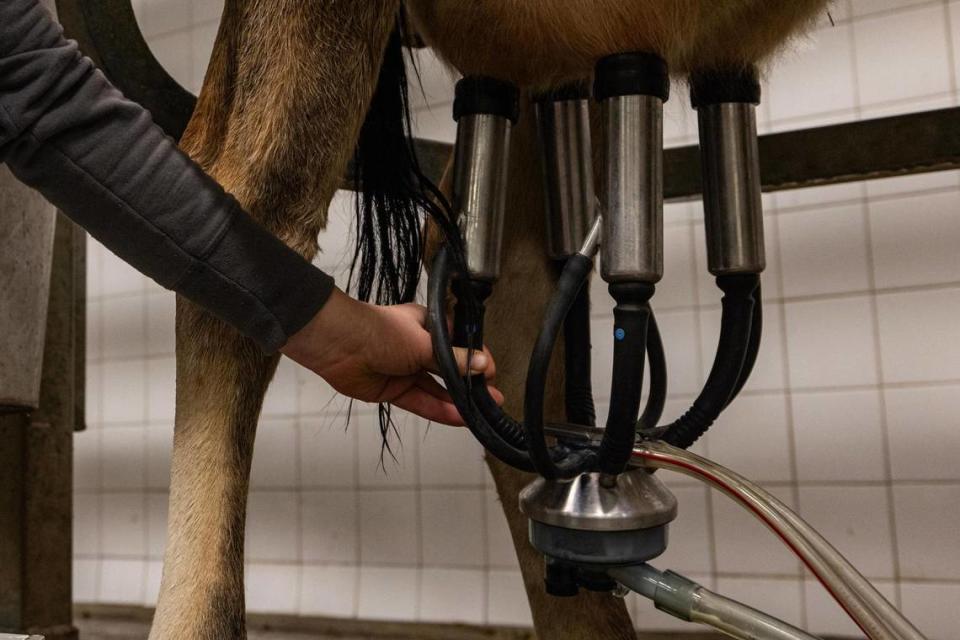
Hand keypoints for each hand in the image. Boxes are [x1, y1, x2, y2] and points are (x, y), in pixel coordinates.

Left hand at [281, 288, 501, 424]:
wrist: (340, 344)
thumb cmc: (380, 331)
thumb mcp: (425, 342)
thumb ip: (455, 358)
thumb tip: (482, 365)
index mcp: (428, 326)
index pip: (459, 345)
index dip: (476, 360)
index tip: (492, 374)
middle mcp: (419, 347)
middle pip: (449, 369)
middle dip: (470, 384)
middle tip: (492, 398)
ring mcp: (406, 370)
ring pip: (437, 389)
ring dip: (458, 400)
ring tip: (483, 412)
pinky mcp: (395, 390)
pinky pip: (422, 402)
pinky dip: (440, 410)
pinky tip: (459, 417)